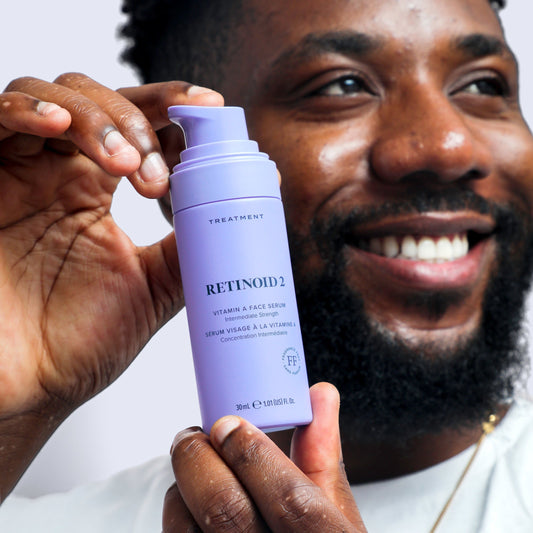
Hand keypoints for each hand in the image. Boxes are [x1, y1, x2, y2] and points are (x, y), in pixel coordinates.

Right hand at [0, 74, 222, 496]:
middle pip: (100, 100)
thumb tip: (239, 215)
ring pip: (55, 97)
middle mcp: (59, 174)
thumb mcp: (152, 291)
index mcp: (96, 192)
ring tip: (127, 164)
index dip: (173, 107)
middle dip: (138, 121)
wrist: (27, 386)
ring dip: (98, 118)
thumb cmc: (78, 344)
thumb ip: (190, 251)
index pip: (138, 125)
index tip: (210, 109)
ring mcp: (19, 173)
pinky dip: (28, 110)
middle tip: (158, 174)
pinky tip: (59, 125)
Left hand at [164, 383, 367, 531]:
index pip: (289, 499)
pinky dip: (175, 517)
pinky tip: (189, 504)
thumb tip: (320, 394)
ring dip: (182, 487)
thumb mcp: (337, 513)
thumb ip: (323, 452)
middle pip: (225, 511)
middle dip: (200, 458)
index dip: (253, 454)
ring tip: (193, 467)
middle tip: (196, 434)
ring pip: (185, 530)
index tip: (231, 424)